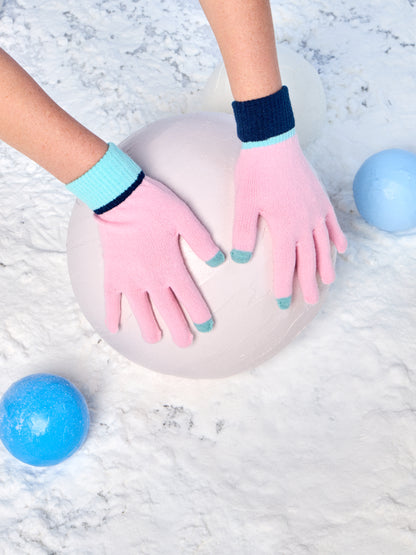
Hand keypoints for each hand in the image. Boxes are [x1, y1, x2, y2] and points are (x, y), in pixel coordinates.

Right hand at [95, 177, 223, 347]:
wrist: (118, 196)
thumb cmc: (153, 204)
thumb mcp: (184, 217)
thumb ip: (202, 241)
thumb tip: (219, 261)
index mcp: (171, 265)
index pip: (189, 296)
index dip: (199, 313)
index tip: (206, 326)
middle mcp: (151, 278)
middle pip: (167, 309)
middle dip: (178, 328)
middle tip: (185, 343)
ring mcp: (129, 279)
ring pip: (141, 310)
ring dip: (148, 327)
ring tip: (154, 339)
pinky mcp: (111, 274)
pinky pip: (110, 299)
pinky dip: (111, 314)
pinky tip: (114, 328)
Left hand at [231, 133, 346, 307]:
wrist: (274, 141)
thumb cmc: (255, 172)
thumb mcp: (244, 204)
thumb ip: (243, 233)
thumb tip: (240, 260)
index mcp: (285, 228)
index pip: (286, 264)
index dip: (283, 286)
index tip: (281, 304)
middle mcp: (304, 223)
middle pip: (309, 260)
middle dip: (308, 283)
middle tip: (310, 302)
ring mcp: (316, 211)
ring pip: (323, 245)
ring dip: (325, 265)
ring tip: (328, 282)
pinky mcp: (320, 198)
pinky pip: (332, 223)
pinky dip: (336, 237)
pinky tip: (341, 249)